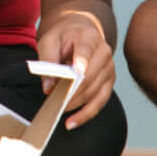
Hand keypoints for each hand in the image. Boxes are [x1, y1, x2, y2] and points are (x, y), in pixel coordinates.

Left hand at [35, 11, 114, 129]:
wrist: (79, 33)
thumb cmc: (63, 38)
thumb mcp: (49, 42)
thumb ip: (47, 61)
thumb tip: (48, 87)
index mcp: (88, 37)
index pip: (86, 50)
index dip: (82, 62)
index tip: (77, 72)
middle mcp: (104, 52)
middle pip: (89, 77)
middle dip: (71, 92)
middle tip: (53, 103)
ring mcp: (109, 68)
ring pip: (94, 92)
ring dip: (76, 105)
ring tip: (59, 112)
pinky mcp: (109, 82)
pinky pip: (100, 102)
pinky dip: (86, 114)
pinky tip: (73, 122)